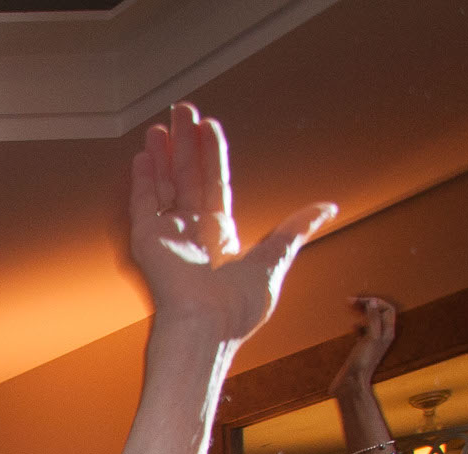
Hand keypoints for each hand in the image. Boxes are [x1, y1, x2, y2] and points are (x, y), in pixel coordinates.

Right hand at [128, 102, 334, 350]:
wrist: (207, 327)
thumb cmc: (238, 310)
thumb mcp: (274, 261)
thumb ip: (292, 231)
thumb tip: (325, 209)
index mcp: (218, 237)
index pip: (213, 184)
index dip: (210, 155)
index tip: (207, 127)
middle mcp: (190, 233)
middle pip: (187, 177)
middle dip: (184, 144)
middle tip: (181, 110)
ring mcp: (166, 236)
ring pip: (163, 186)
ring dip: (161, 155)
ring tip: (159, 126)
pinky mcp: (147, 241)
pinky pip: (143, 204)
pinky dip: (143, 180)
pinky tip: (142, 157)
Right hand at [332, 294, 397, 403]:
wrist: (352, 383)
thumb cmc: (362, 362)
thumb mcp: (370, 338)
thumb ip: (373, 319)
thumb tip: (372, 302)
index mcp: (387, 332)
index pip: (387, 309)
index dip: (375, 302)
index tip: (359, 301)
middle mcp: (382, 336)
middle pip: (379, 313)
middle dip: (367, 304)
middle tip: (351, 301)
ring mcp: (372, 343)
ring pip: (371, 321)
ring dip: (362, 312)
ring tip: (351, 308)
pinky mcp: (362, 349)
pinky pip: (363, 332)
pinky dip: (358, 325)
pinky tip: (351, 326)